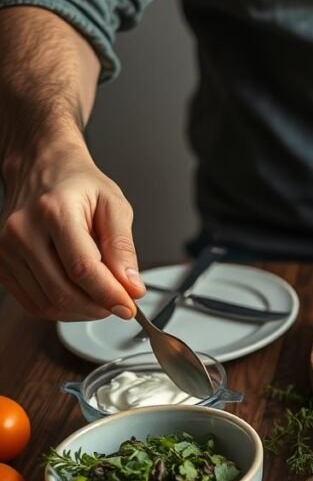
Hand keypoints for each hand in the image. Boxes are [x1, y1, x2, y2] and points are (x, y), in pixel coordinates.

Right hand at [0, 140, 144, 319]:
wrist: (42, 168)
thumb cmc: (78, 184)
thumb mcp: (114, 206)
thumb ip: (123, 248)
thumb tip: (131, 287)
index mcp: (54, 212)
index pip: (83, 269)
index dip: (109, 294)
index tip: (129, 307)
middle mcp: (22, 230)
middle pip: (62, 291)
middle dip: (98, 307)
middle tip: (119, 304)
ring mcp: (6, 248)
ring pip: (47, 303)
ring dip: (80, 312)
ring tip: (101, 300)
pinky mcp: (1, 263)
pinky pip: (32, 302)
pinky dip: (61, 309)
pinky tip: (80, 298)